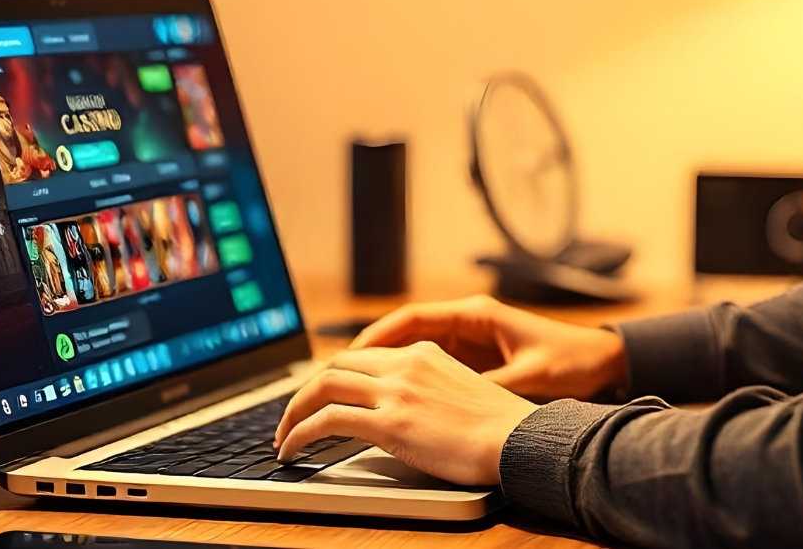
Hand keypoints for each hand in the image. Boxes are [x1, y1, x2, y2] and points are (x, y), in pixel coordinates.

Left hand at [272, 341, 538, 485]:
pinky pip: (327, 421)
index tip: (317, 395)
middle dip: (305, 391)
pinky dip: (300, 433)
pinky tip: (292, 449)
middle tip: (291, 416)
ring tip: (282, 438)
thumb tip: (408, 411)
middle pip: (335, 365)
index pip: (363, 355)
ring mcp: (396, 391)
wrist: (520, 441)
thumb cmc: (502, 428)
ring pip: (322, 387)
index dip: (333, 374)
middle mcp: (406, 364)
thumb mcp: (463, 392)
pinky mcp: (390, 423)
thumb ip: (429, 390)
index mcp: (424, 353)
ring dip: (293, 413)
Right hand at [350, 294, 625, 400]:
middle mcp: (469, 323)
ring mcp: (472, 343)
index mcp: (476, 315)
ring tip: (353, 395)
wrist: (604, 364)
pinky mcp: (477, 363)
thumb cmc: (571, 362)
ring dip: (386, 372)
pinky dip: (411, 384)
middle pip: (405, 335)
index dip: (376, 337)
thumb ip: (484, 387)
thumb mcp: (526, 378)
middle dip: (370, 356)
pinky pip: (432, 370)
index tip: (350, 357)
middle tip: (335, 379)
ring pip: (414, 354)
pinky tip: (392, 405)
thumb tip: (443, 402)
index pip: (411, 319)